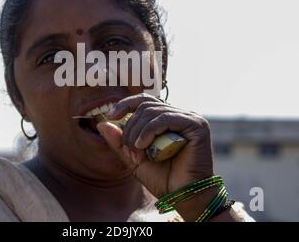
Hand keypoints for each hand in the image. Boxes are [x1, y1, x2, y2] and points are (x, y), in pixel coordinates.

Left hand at [97, 93, 213, 200]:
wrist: (183, 197)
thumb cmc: (163, 179)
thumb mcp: (134, 159)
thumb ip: (119, 142)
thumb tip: (102, 123)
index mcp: (167, 120)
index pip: (144, 101)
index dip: (126, 104)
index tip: (111, 116)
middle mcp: (179, 115)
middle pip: (145, 107)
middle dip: (131, 129)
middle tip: (130, 153)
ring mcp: (189, 119)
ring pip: (153, 112)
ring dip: (138, 134)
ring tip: (138, 155)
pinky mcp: (197, 125)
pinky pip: (166, 118)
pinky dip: (149, 131)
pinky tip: (143, 146)